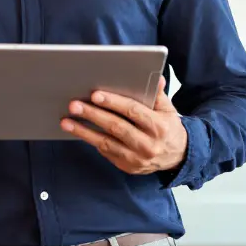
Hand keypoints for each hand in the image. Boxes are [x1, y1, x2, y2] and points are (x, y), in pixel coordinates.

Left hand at [61, 76, 187, 174]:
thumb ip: (158, 94)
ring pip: (106, 143)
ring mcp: (137, 159)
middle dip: (93, 115)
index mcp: (158, 126)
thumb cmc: (169, 128)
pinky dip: (92, 141)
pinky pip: (106, 152)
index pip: (133, 111)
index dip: (113, 102)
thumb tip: (155, 77)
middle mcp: (148, 144)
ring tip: (67, 122)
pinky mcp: (128, 167)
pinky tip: (80, 131)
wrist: (179, 157)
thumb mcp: (168, 109)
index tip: (95, 95)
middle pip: (116, 127)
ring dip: (84, 132)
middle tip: (74, 105)